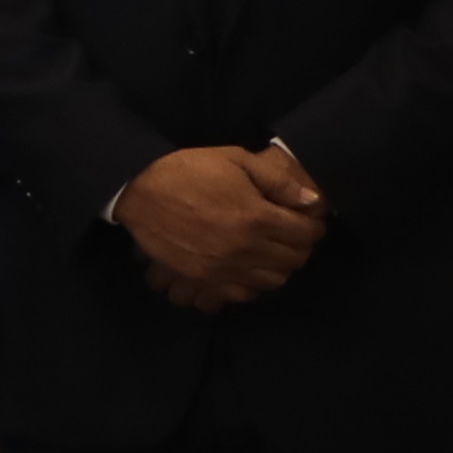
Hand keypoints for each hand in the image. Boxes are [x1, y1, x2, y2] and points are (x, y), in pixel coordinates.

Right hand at [120, 141, 327, 311]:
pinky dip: (252, 283)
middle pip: (293, 259)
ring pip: (273, 280)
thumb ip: (278, 181)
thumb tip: (310, 200)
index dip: (313, 225)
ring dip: (278, 266)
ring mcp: (223, 267)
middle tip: (291, 235)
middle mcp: (245, 248)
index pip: (306, 234)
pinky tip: (247, 267)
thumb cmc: (189, 171)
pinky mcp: (203, 278)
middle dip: (299, 246)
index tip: (306, 219)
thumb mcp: (236, 160)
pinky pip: (242, 293)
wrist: (139, 191)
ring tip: (270, 252)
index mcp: (258, 217)